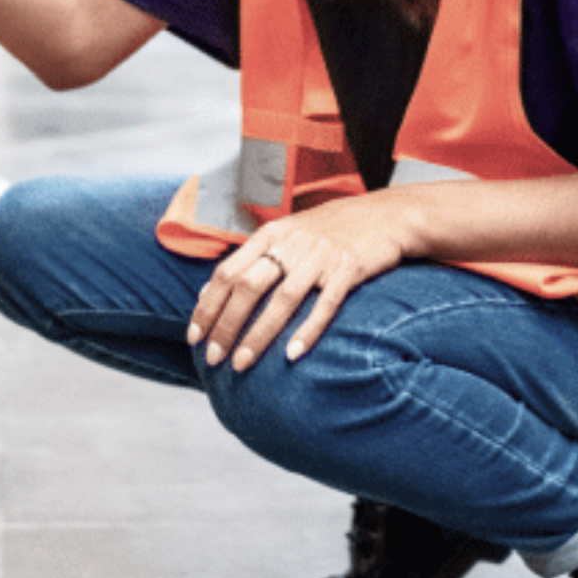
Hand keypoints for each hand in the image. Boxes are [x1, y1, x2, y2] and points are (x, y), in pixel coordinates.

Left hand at [186, 191, 411, 372]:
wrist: (384, 214)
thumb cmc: (329, 230)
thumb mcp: (286, 234)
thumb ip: (251, 259)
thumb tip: (208, 292)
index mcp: (270, 234)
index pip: (227, 271)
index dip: (208, 305)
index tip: (194, 335)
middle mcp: (291, 243)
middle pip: (248, 286)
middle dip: (226, 325)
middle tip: (213, 357)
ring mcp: (320, 256)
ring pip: (282, 299)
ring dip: (259, 334)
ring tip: (242, 363)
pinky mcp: (349, 269)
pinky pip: (325, 304)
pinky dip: (308, 329)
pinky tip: (293, 355)